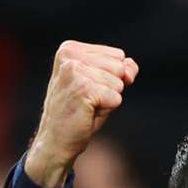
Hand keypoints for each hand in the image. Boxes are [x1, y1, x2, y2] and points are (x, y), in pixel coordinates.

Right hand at [25, 41, 138, 187]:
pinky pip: (116, 98)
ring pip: (119, 83)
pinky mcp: (83, 89)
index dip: (111, 77)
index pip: (118, 55)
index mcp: (70, 48)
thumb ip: (121, 70)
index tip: (89, 88)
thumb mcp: (102, 83)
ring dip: (108, 99)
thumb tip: (131, 68)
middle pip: (120, 66)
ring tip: (87, 106)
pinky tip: (87, 113)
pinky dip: (107, 109)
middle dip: (112, 87)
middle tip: (88, 99)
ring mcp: (75, 71)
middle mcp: (70, 55)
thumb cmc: (79, 111)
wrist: (56, 139)